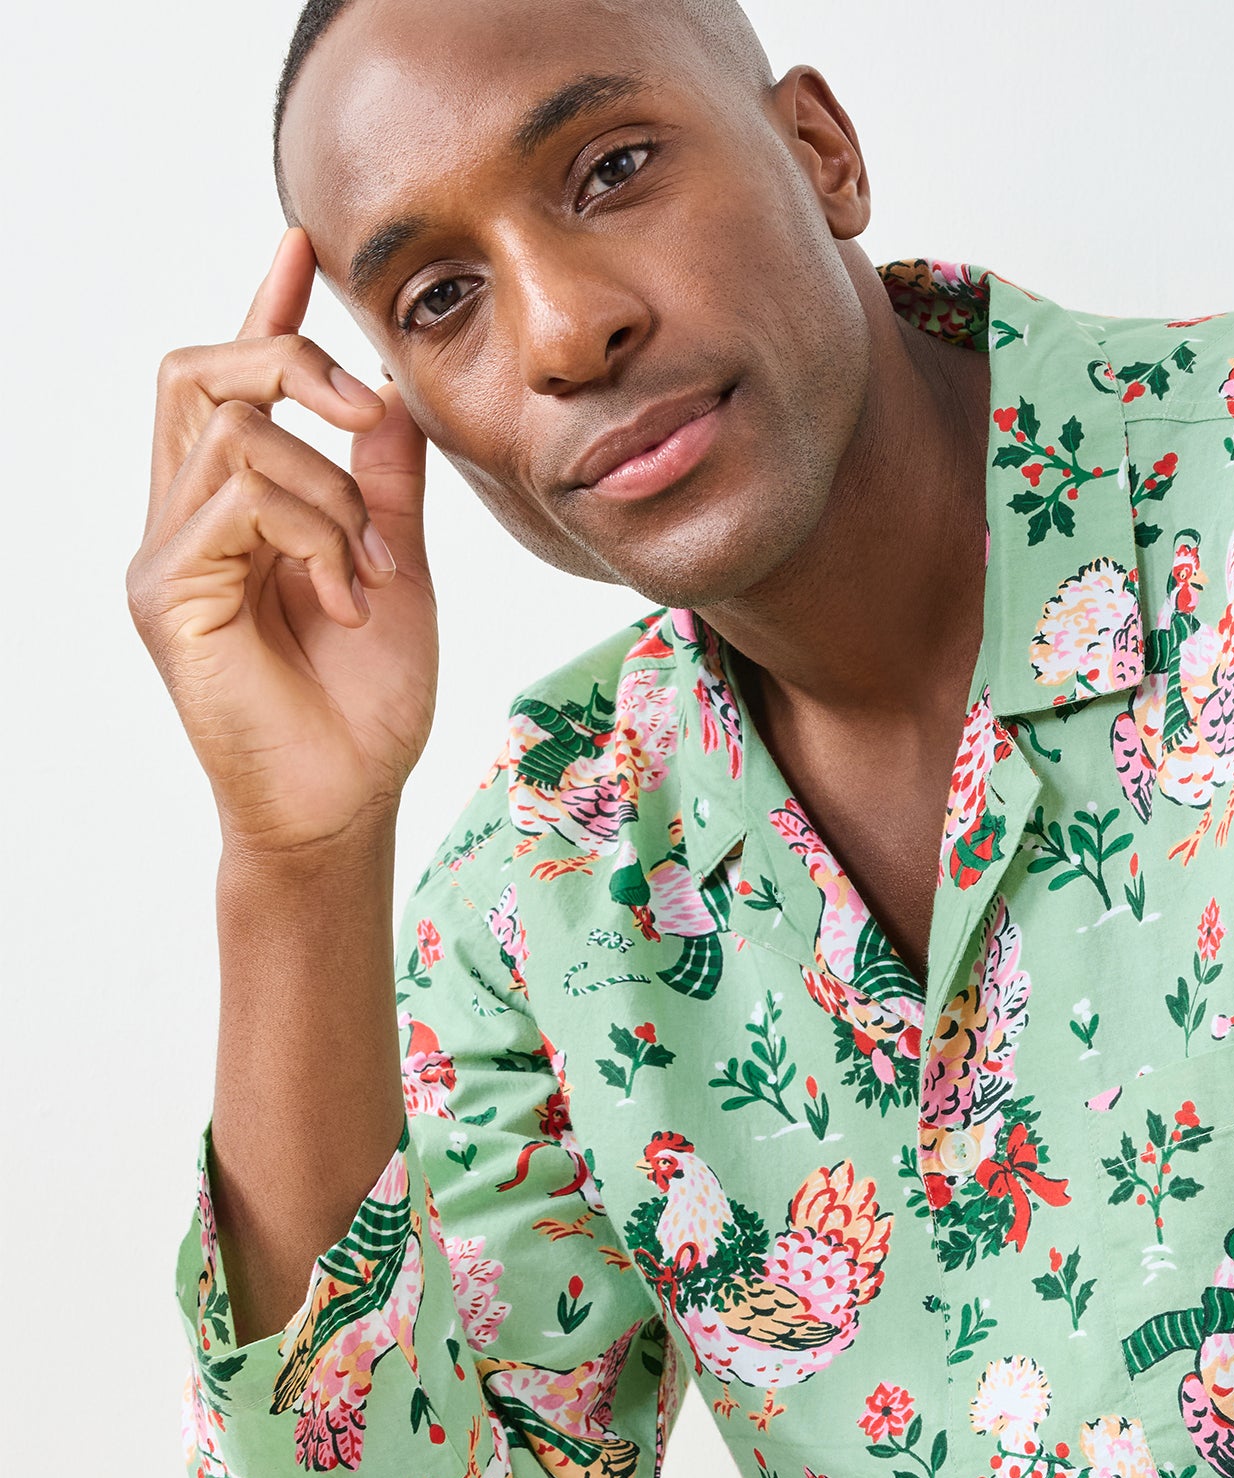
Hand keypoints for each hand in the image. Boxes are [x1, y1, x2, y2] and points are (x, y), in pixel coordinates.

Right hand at [127, 227, 437, 855]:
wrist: (347, 805)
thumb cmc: (365, 707)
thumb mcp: (394, 571)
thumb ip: (385, 484)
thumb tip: (392, 395)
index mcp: (237, 507)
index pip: (235, 381)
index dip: (265, 306)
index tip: (302, 244)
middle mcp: (185, 518)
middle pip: (201, 368)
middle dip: (290, 358)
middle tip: (366, 413)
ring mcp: (167, 554)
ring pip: (233, 429)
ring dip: (328, 487)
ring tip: (367, 568)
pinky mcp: (167, 593)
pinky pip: (239, 499)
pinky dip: (313, 532)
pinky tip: (345, 599)